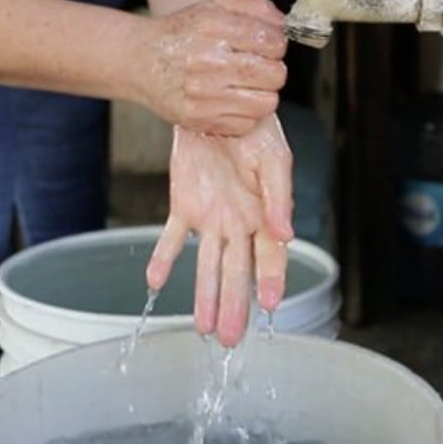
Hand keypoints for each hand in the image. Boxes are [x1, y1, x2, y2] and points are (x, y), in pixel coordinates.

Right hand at [141, 0, 286, 135]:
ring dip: (262, 94)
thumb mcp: (214, 8)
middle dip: (273, 70)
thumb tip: (284, 25)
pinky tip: (228, 99)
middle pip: (275, 75)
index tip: (267, 46)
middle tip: (257, 67)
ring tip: (244, 85)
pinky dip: (244, 113)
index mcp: (212, 27)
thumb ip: (254, 9)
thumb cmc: (182, 35)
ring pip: (267, 103)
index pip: (272, 42)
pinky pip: (247, 123)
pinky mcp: (200, 120)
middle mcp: (207, 61)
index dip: (276, 45)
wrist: (139, 61)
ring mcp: (203, 94)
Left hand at [146, 115, 293, 346]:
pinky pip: (173, 238)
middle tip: (229, 339)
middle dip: (234, 306)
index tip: (270, 307)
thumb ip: (279, 197)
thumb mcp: (274, 159)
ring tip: (202, 328)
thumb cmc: (257, 130)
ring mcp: (212, 218)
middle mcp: (240, 224)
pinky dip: (164, 259)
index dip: (272, 281)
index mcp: (267, 215)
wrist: (219, 103)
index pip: (271, 257)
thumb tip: (287, 233)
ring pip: (207, 265)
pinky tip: (155, 283)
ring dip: (204, 295)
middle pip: (237, 272)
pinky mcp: (185, 206)